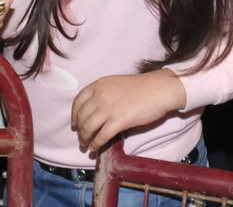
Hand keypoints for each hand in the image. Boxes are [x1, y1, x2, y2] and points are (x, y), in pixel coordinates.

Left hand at [70, 70, 186, 154]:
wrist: (158, 90)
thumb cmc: (141, 87)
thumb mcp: (115, 84)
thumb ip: (103, 94)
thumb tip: (95, 110)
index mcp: (99, 85)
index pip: (78, 101)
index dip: (74, 115)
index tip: (74, 123)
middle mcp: (100, 96)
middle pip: (82, 116)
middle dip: (79, 129)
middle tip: (81, 138)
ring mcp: (109, 109)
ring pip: (89, 127)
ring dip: (85, 138)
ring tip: (85, 145)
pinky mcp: (119, 121)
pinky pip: (102, 136)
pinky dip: (95, 144)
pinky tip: (94, 148)